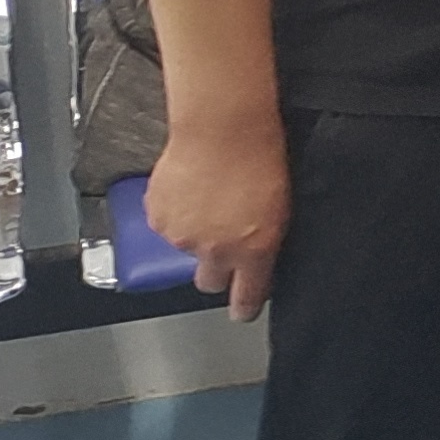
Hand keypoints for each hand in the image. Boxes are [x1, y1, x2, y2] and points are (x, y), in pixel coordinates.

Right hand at [145, 115, 290, 322]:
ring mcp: (182, 237)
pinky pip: (166, 224)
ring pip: (187, 248)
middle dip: (216, 269)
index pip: (246, 297)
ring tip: (209, 198)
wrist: (224, 127)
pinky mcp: (158, 218)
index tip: (242, 312)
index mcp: (253, 251)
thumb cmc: (261, 156)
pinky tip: (191, 188)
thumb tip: (258, 253)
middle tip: (222, 242)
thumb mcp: (281, 206)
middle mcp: (215, 251)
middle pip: (210, 282)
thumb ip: (264, 240)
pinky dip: (175, 212)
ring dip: (195, 232)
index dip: (244, 307)